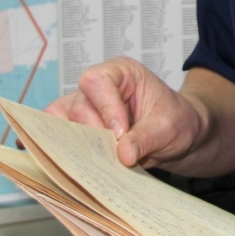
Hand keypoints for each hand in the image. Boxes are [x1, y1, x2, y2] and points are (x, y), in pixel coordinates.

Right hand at [45, 57, 206, 167]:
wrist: (178, 136)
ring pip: (61, 123)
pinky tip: (63, 163)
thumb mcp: (169, 127)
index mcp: (120, 72)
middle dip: (94, 135)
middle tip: (113, 156)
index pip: (97, 82)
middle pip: (77, 107)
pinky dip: (58, 150)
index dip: (105, 109)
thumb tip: (123, 155)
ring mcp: (83, 108)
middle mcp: (97, 87)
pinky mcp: (77, 129)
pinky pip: (56, 136)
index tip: (120, 134)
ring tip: (97, 163)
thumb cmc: (175, 121)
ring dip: (76, 146)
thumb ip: (146, 138)